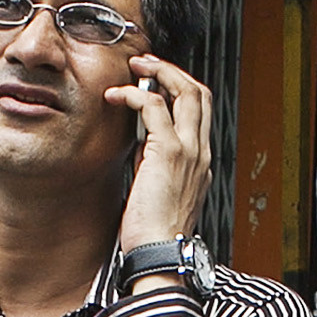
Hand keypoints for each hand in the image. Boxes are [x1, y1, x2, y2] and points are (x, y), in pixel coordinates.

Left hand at [109, 52, 214, 255]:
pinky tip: (117, 97)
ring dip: (158, 71)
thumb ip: (156, 163)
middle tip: (145, 64)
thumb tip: (142, 143)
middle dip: (173, 70)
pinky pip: (154, 106)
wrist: (159, 253)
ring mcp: (188, 151)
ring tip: (134, 68)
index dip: (180, 88)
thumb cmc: (153, 232)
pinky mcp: (168, 152)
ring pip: (185, 91)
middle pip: (200, 92)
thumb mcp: (159, 190)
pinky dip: (134, 94)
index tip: (155, 82)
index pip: (200, 110)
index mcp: (200, 162)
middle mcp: (200, 152)